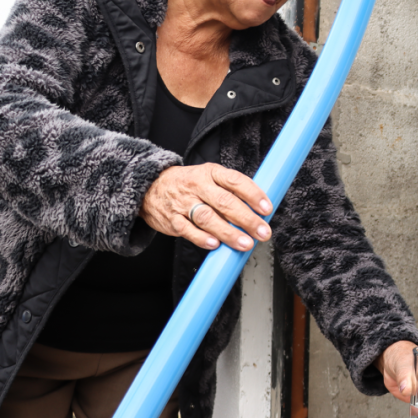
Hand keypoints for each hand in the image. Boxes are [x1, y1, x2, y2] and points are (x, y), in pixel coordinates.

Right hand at [139, 163, 272, 251]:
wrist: (150, 187)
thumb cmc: (189, 184)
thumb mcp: (209, 177)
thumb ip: (231, 191)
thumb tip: (258, 211)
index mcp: (211, 173)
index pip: (235, 181)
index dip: (253, 194)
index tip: (267, 208)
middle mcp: (198, 186)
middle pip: (225, 202)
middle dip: (247, 219)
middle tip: (263, 232)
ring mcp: (184, 203)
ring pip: (208, 218)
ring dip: (228, 233)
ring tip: (245, 243)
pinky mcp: (173, 220)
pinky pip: (187, 230)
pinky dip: (202, 238)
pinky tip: (215, 245)